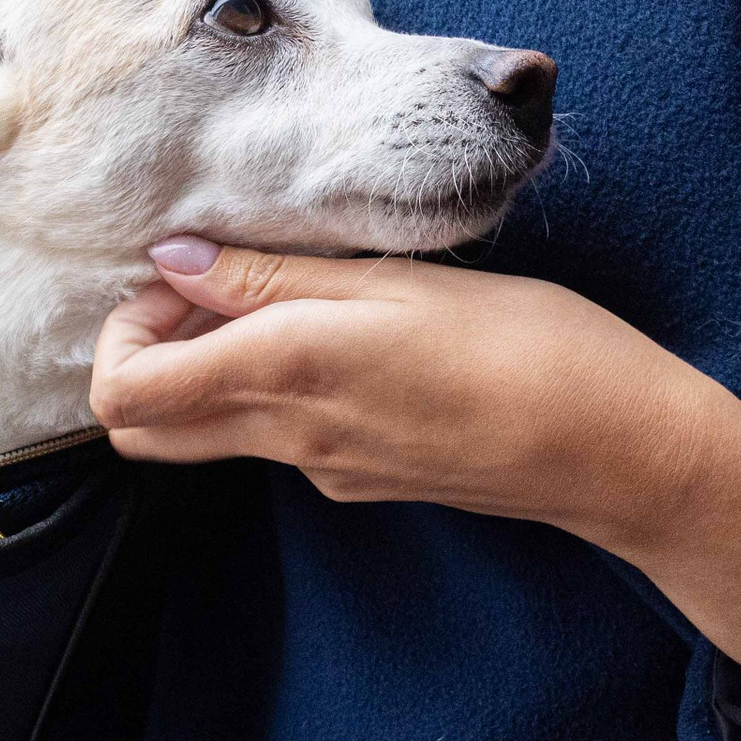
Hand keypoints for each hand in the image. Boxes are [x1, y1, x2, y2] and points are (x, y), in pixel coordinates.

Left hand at [90, 238, 740, 692]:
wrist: (617, 449)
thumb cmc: (528, 346)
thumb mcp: (397, 280)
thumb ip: (272, 276)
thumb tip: (172, 261)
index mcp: (288, 375)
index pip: (126, 392)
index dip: (124, 330)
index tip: (182, 274)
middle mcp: (290, 438)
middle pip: (147, 430)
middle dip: (146, 357)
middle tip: (210, 288)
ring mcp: (323, 470)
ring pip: (211, 431)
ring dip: (214, 367)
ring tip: (290, 295)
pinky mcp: (362, 479)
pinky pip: (280, 437)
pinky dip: (277, 386)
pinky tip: (351, 337)